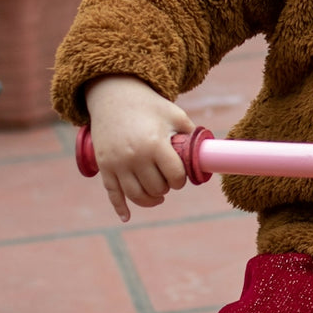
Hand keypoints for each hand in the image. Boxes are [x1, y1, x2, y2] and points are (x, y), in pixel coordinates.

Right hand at [85, 75, 195, 222]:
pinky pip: (112, 193)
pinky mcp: (104, 166)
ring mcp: (117, 163)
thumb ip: (191, 135)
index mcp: (155, 144)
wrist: (114, 95)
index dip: (181, 180)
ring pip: (136, 195)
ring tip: (158, 196)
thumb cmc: (149, 106)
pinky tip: (127, 217)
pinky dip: (120, 208)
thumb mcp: (175, 115)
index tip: (180, 177)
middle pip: (156, 187)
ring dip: (150, 200)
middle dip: (166, 188)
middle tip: (168, 181)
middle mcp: (135, 157)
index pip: (175, 176)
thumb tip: (208, 153)